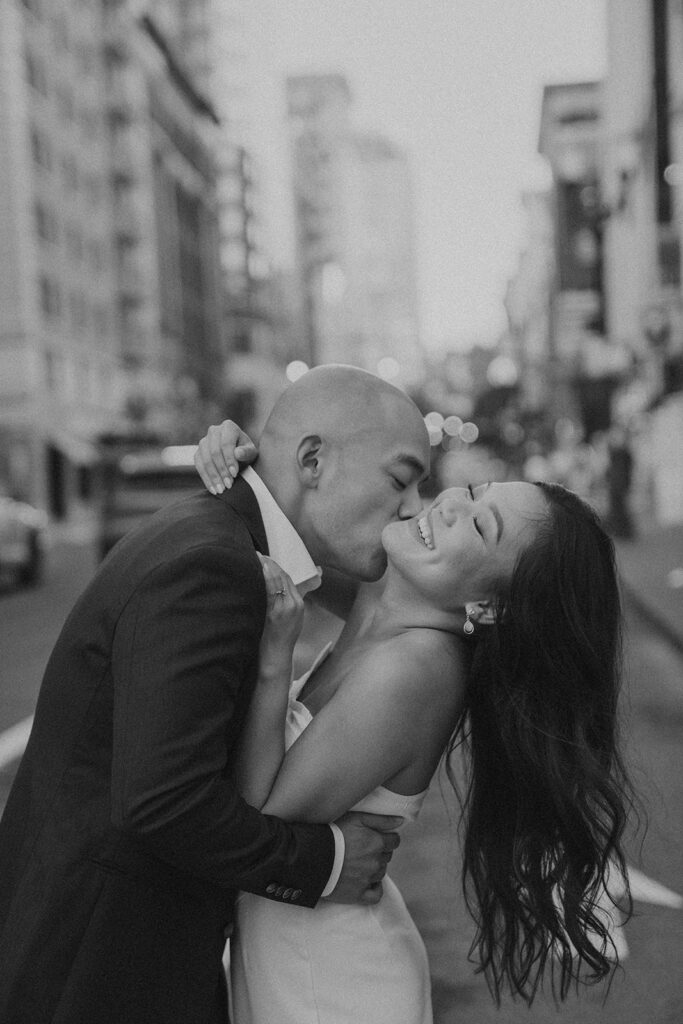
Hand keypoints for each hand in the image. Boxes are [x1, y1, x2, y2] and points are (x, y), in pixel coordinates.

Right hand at [194, 420, 257, 493]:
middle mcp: (213, 431)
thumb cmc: (246, 452)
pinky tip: (213, 489)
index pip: (226, 444)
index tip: (235, 474)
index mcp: (228, 427)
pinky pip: (199, 466)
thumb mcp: (251, 452)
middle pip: (214, 452)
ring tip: (221, 490)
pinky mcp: (198, 453)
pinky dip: (206, 479)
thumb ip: (247, 452)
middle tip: (229, 485)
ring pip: (205, 460)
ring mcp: (203, 441)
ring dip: (213, 476)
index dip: (229, 460)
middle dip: (221, 471)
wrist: (237, 455)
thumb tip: (237, 453)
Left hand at [258, 555, 303, 675]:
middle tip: (258, 554)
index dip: (277, 567)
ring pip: (278, 581)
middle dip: (271, 564)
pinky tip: (259, 570)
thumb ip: (287, 603)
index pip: (289, 579)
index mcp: (299, 604)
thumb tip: (282, 590)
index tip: (266, 559)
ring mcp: (286, 609)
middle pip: (284, 577)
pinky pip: (271, 591)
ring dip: (267, 568)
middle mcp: (295, 604)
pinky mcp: (276, 614)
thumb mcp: (290, 619)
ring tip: (256, 558)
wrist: (277, 656)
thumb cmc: (279, 638)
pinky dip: (266, 579)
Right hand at [325, 812, 402, 905]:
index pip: (394, 841)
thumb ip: (381, 820)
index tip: (374, 837)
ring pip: (381, 872)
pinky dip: (375, 888)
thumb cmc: (334, 833)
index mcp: (377, 843)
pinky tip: (368, 881)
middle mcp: (376, 862)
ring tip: (358, 861)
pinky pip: (376, 895)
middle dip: (379, 851)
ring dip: (374, 867)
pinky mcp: (358, 894)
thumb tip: (401, 821)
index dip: (386, 838)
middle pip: (387, 856)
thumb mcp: (357, 818)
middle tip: (362, 848)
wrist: (312, 856)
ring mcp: (368, 879)